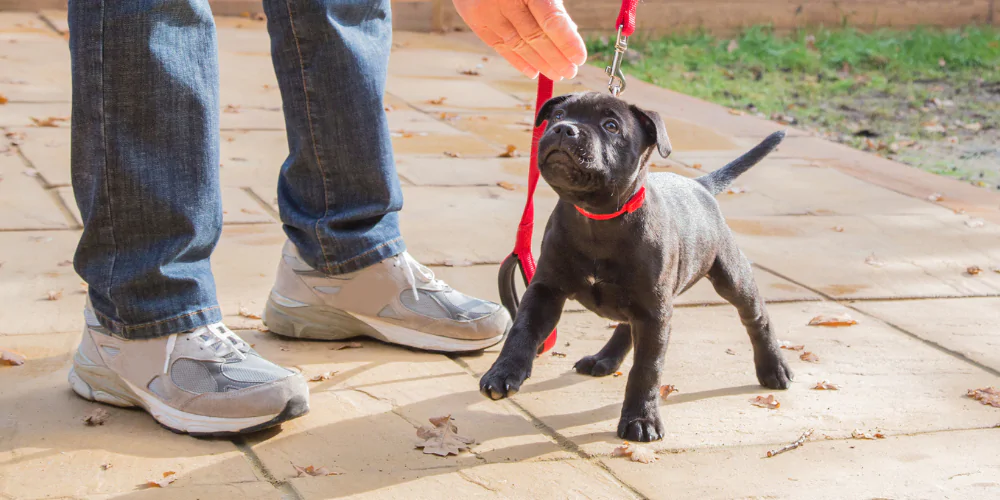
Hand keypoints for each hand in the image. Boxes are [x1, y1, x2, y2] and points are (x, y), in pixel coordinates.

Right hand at [453, 0, 586, 79]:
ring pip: (517, 44)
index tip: (580, 57)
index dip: (567, 41)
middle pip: (535, 36)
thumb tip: (568, 32)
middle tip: (570, 71)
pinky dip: (517, 60)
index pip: (551, 19)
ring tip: (556, 73)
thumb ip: (551, 2)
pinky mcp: (474, 18)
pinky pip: (498, 46)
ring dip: (540, 63)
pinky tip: (533, 70)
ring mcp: (487, 10)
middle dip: (556, 58)